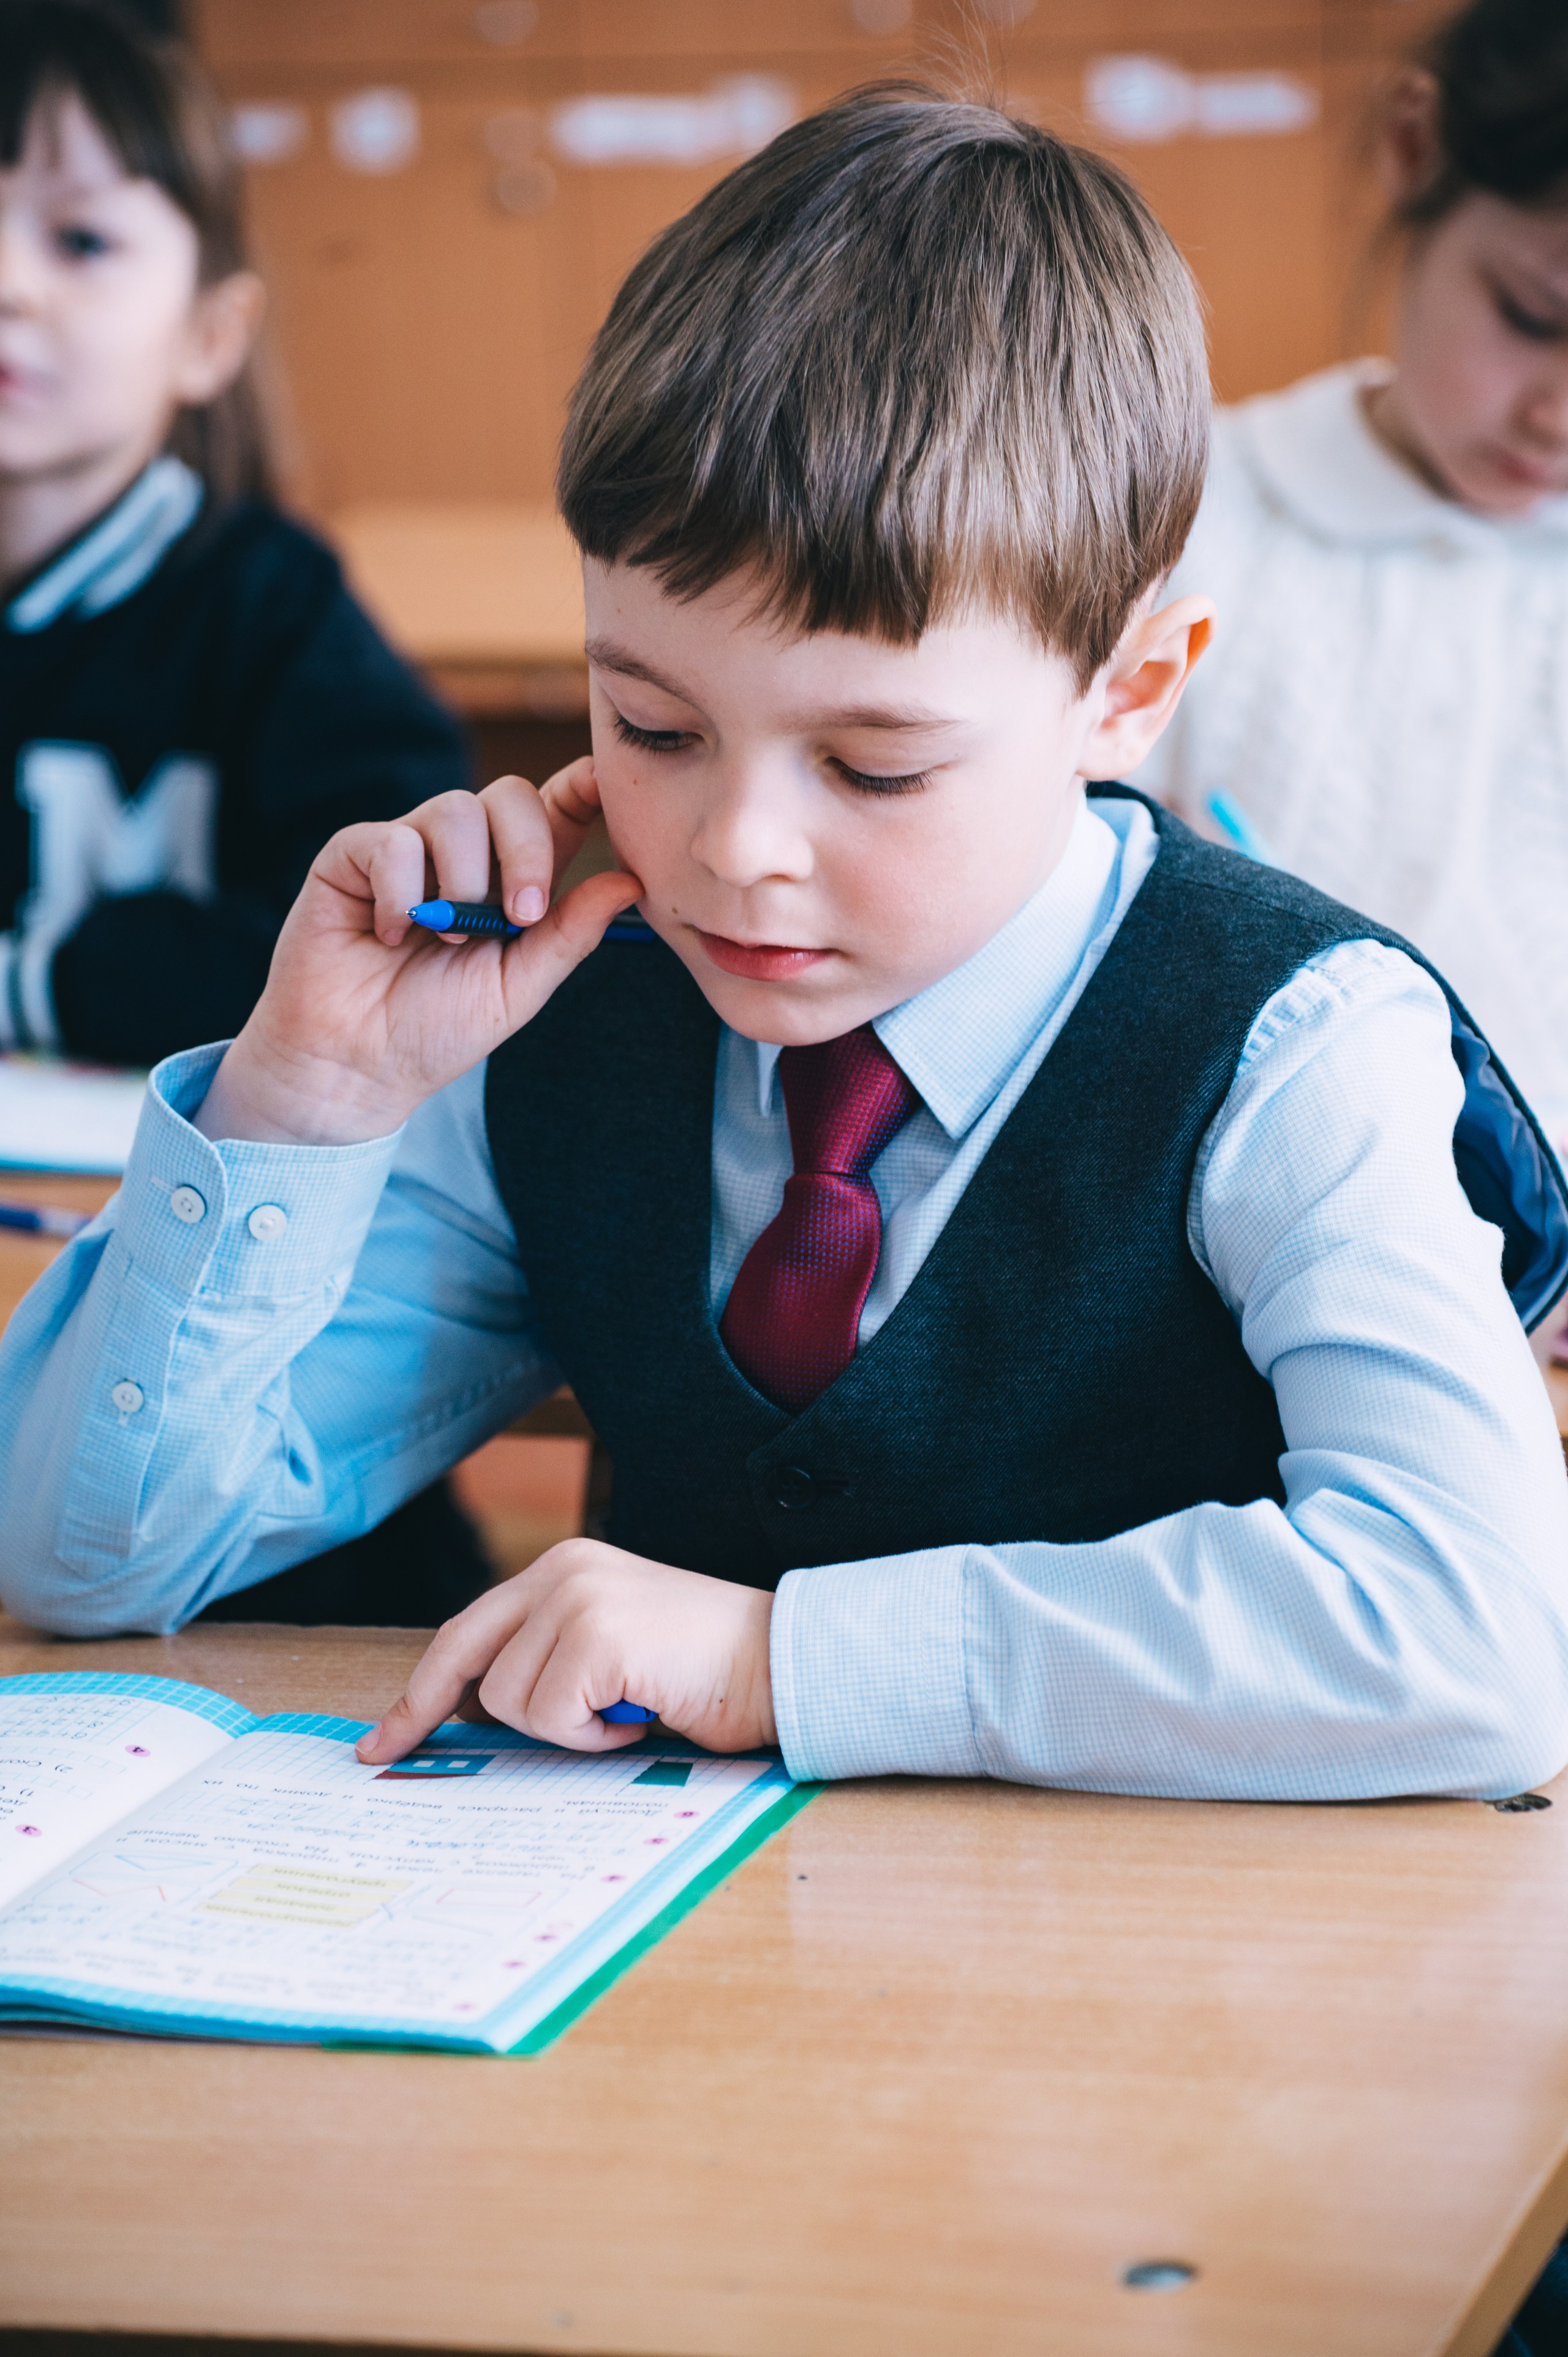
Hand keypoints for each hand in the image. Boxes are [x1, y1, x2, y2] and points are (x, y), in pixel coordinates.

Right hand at [196, 758, 640, 1145]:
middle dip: (527, 849)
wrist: (356, 1065)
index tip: (603, 787)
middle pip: (511, 796)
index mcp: (512, 880)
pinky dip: (399, 893)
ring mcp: (407, 848)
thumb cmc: (436, 1029)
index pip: (555, 811)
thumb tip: (631, 883)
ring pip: (455, 811)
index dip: (583, 788)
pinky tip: (388, 935)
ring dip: (462, 881)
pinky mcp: (351, 855)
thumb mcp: (518, 988)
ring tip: (445, 937)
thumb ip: (570, 935)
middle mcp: (463, 854)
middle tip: (522, 916)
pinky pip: (391, 841)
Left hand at [355, 1540, 777, 1762]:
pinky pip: (550, 1716)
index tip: (388, 1733)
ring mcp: (578, 1600)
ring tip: (622, 1711)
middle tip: (388, 1751)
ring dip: (562, 1728)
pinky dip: (591, 1736)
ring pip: (507, 1700)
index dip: (422, 1686)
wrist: (780, 1662)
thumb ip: (547, 1656)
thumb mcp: (608, 1648)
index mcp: (565, 1568)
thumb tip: (469, 1707)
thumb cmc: (703, 1669)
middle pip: (461, 1652)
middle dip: (424, 1708)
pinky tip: (636, 1714)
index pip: (469, 1628)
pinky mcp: (597, 1638)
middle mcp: (563, 1571)